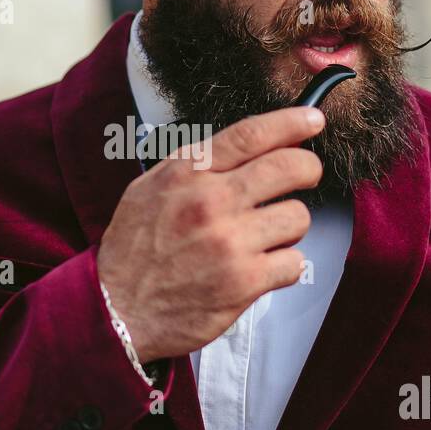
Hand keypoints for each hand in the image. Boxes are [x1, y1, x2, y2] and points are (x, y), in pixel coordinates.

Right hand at [97, 106, 324, 362]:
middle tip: (305, 178)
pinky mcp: (244, 282)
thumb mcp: (150, 188)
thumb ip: (196, 165)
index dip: (291, 123)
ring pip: (298, 217)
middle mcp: (211, 201)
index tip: (313, 120)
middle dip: (308, 170)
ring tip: (265, 237)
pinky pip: (295, 262)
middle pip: (290, 168)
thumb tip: (248, 147)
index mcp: (187, 173)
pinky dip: (284, 267)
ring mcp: (230, 242)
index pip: (251, 134)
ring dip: (288, 227)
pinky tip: (261, 269)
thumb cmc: (135, 248)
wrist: (118, 309)